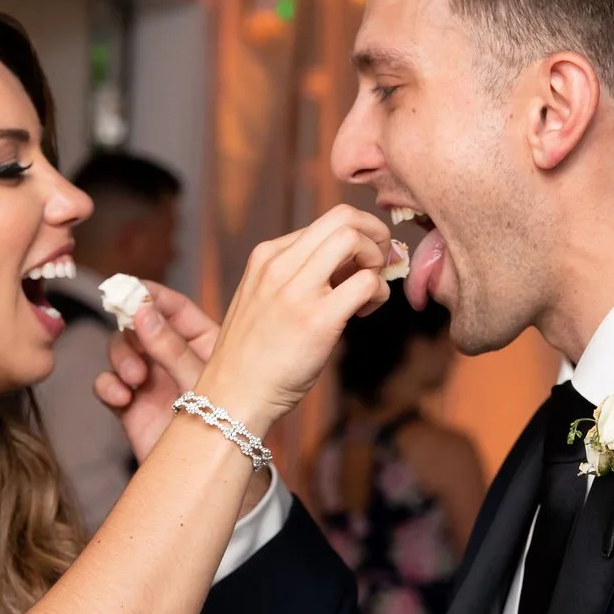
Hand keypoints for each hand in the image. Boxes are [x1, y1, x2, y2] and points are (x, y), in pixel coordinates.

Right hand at [94, 283, 221, 462]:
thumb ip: (170, 347)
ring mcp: (150, 379)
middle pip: (139, 325)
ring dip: (121, 358)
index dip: (153, 294)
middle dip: (132, 332)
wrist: (210, 474)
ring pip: (120, 351)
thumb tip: (141, 310)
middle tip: (137, 343)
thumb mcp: (200, 380)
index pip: (175, 308)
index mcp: (202, 342)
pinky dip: (109, 386)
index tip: (132, 287)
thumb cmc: (221, 425)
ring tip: (135, 380)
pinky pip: (108, 384)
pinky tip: (122, 397)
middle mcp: (173, 356)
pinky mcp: (131, 405)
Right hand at [192, 205, 393, 434]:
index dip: (356, 237)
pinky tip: (364, 313)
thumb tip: (350, 262)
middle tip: (380, 264)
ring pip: (354, 239)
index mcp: (267, 256)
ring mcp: (297, 291)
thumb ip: (298, 274)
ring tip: (370, 289)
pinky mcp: (317, 320)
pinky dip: (379, 292)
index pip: (327, 221)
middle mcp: (279, 265)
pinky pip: (367, 282)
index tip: (360, 264)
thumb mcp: (265, 298)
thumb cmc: (255, 354)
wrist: (234, 396)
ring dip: (377, 259)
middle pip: (344, 217)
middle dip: (376, 234)